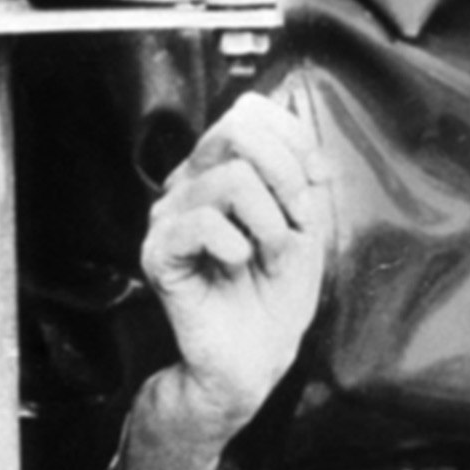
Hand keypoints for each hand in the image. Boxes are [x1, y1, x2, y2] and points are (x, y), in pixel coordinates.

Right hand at [129, 89, 330, 469]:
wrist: (255, 358)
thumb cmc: (277, 293)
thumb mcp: (306, 222)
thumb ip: (301, 171)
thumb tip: (293, 120)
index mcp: (220, 169)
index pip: (249, 111)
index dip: (293, 142)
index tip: (311, 190)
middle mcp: (188, 183)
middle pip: (238, 130)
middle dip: (287, 178)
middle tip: (293, 226)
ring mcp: (168, 215)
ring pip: (232, 178)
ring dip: (271, 222)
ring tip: (266, 255)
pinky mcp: (157, 252)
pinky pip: (202, 221)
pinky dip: (236, 243)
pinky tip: (237, 264)